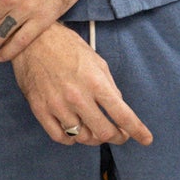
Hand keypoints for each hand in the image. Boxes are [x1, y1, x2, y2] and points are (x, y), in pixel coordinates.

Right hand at [10, 23, 153, 146]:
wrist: (33, 40)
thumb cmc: (67, 47)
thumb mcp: (97, 62)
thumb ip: (109, 87)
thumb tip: (118, 109)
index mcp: (95, 82)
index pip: (122, 115)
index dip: (137, 131)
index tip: (146, 139)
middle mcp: (77, 97)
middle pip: (104, 132)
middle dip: (117, 137)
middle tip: (120, 135)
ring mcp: (57, 105)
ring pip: (82, 137)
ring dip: (94, 138)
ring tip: (96, 131)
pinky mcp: (40, 110)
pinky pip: (60, 137)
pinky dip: (71, 140)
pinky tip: (75, 133)